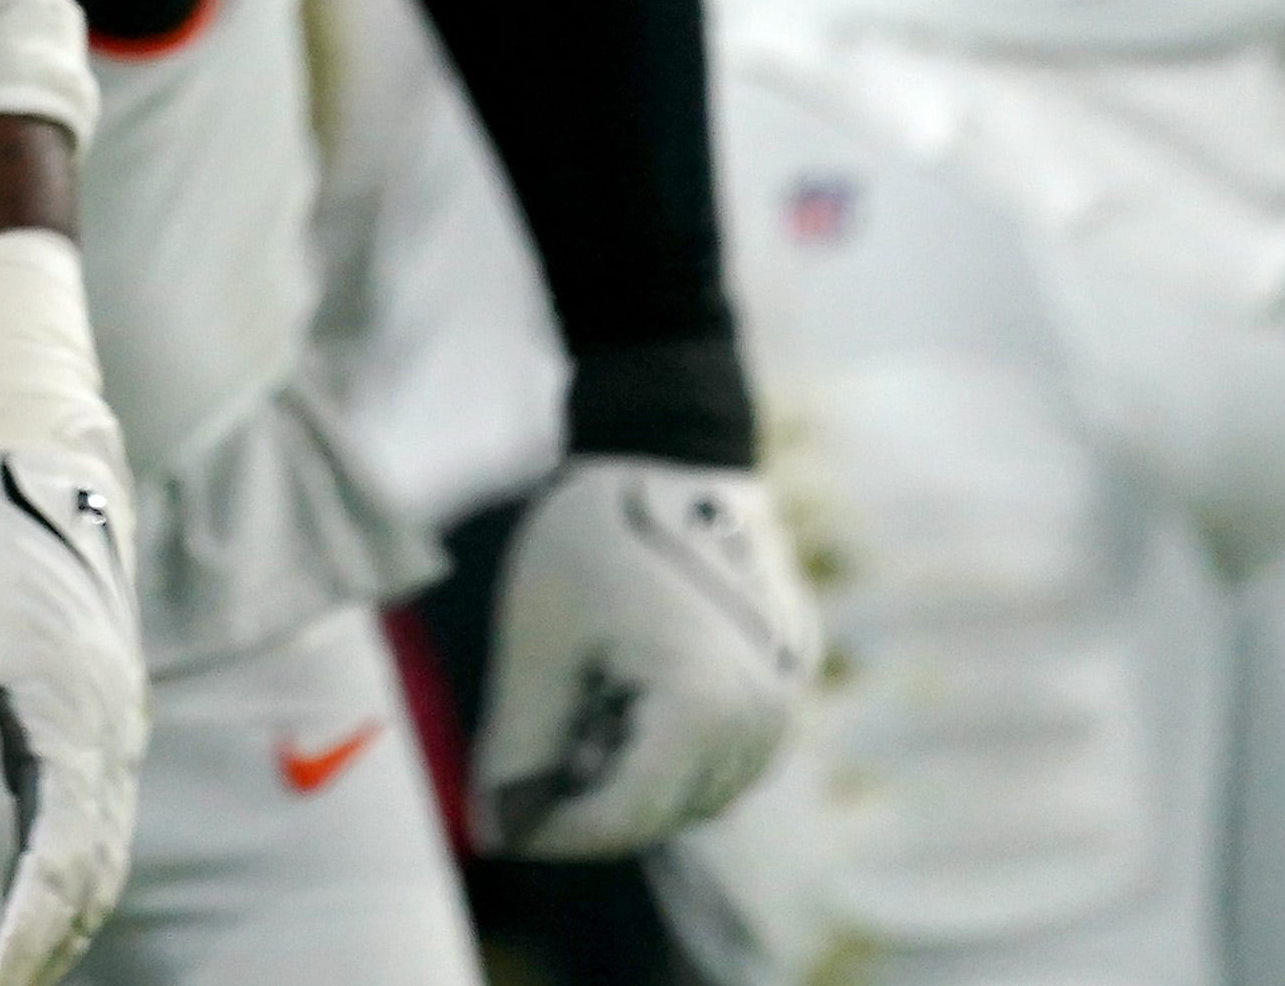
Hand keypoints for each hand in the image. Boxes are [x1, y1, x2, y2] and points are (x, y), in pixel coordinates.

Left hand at [0, 442, 141, 985]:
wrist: (31, 457)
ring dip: (58, 927)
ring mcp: (113, 732)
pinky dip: (65, 885)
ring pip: (100, 860)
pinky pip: (92, 827)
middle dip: (41, 953)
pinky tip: (27, 914)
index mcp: (71, 715)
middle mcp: (109, 736)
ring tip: (3, 981)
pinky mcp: (98, 725)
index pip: (55, 863)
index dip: (20, 942)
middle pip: (88, 879)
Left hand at [471, 454, 815, 856]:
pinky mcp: (789, 682)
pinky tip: (629, 680)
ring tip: (588, 692)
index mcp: (702, 712)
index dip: (553, 832)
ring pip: (698, 791)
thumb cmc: (597, 536)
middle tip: (538, 733)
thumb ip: (519, 745)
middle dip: (590, 795)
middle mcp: (762, 721)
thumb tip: (494, 834)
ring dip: (633, 769)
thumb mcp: (540, 643)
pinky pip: (727, 751)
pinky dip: (671, 742)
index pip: (623, 820)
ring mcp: (786, 703)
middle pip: (662, 812)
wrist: (669, 450)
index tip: (499, 818)